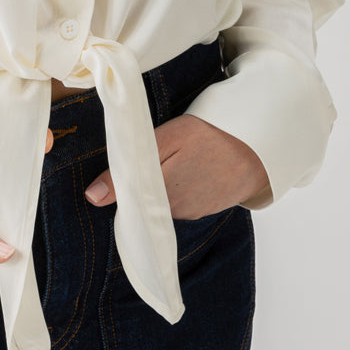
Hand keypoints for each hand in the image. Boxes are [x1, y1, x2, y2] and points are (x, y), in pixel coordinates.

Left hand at [83, 115, 268, 216]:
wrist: (257, 147)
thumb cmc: (209, 136)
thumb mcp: (166, 140)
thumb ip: (130, 167)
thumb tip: (92, 197)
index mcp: (159, 194)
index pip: (124, 203)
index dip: (116, 190)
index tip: (107, 182)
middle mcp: (173, 212)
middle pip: (141, 205)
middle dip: (136, 189)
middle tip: (142, 162)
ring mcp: (190, 213)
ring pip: (159, 206)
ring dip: (156, 190)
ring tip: (167, 163)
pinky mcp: (203, 211)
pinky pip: (178, 205)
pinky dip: (174, 192)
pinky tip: (182, 172)